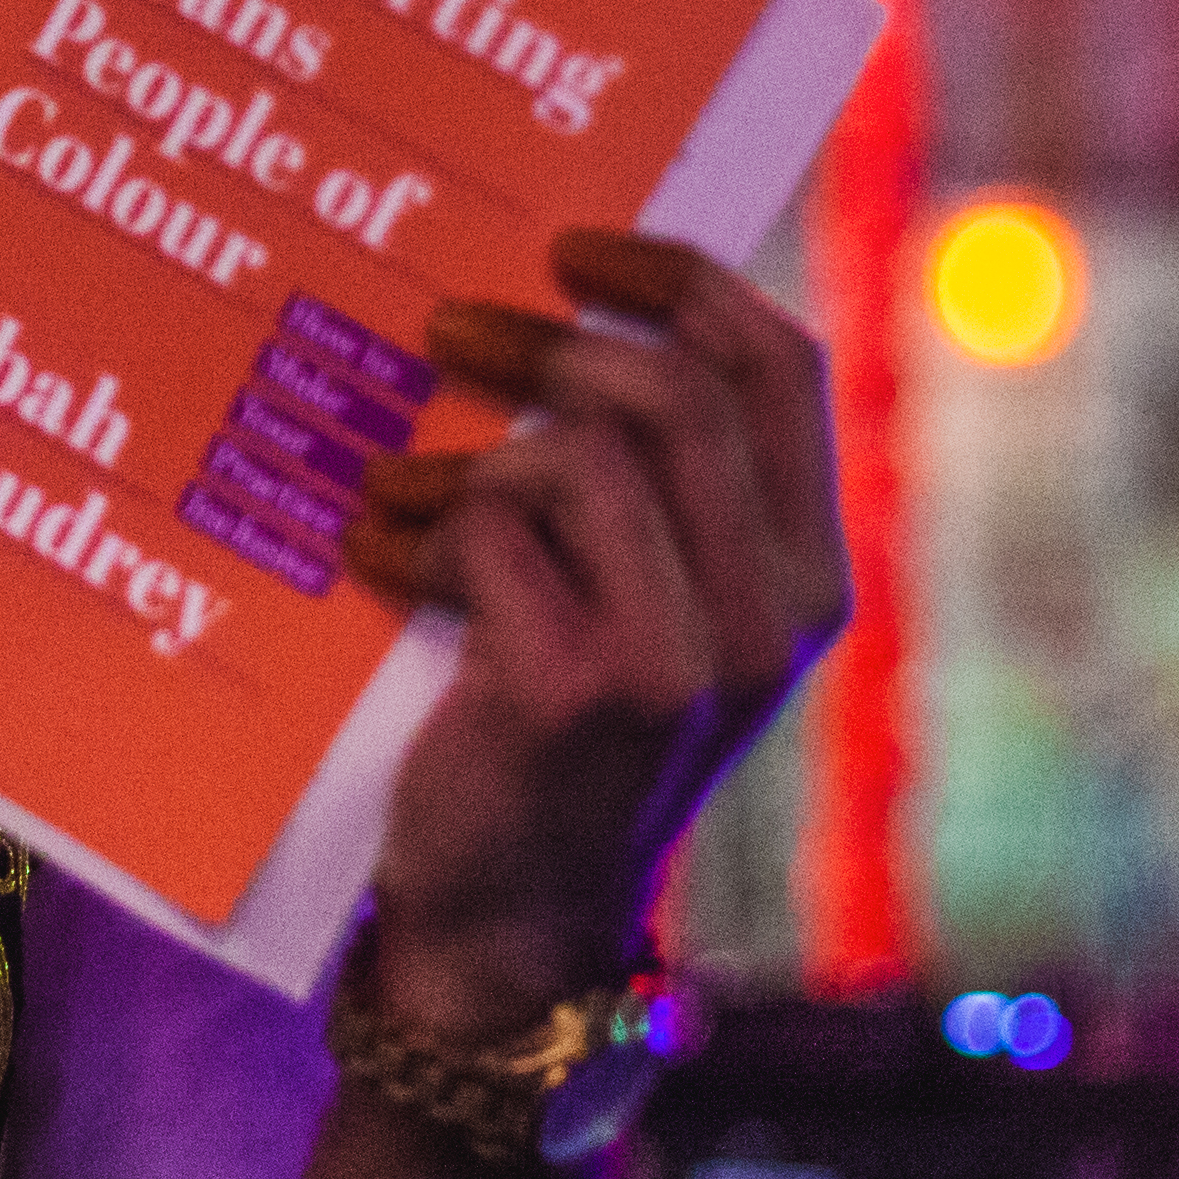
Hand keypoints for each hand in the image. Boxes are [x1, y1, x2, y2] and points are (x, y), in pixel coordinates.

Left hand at [338, 229, 847, 1042]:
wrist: (509, 931)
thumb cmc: (554, 747)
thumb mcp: (645, 612)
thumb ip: (650, 494)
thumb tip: (559, 313)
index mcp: (806, 574)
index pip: (780, 367)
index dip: (682, 279)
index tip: (577, 246)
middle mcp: (771, 615)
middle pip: (675, 391)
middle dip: (548, 337)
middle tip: (448, 328)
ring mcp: (684, 658)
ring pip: (581, 458)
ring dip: (462, 454)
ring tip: (393, 481)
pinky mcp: (581, 692)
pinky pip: (492, 540)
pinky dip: (414, 532)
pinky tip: (372, 557)